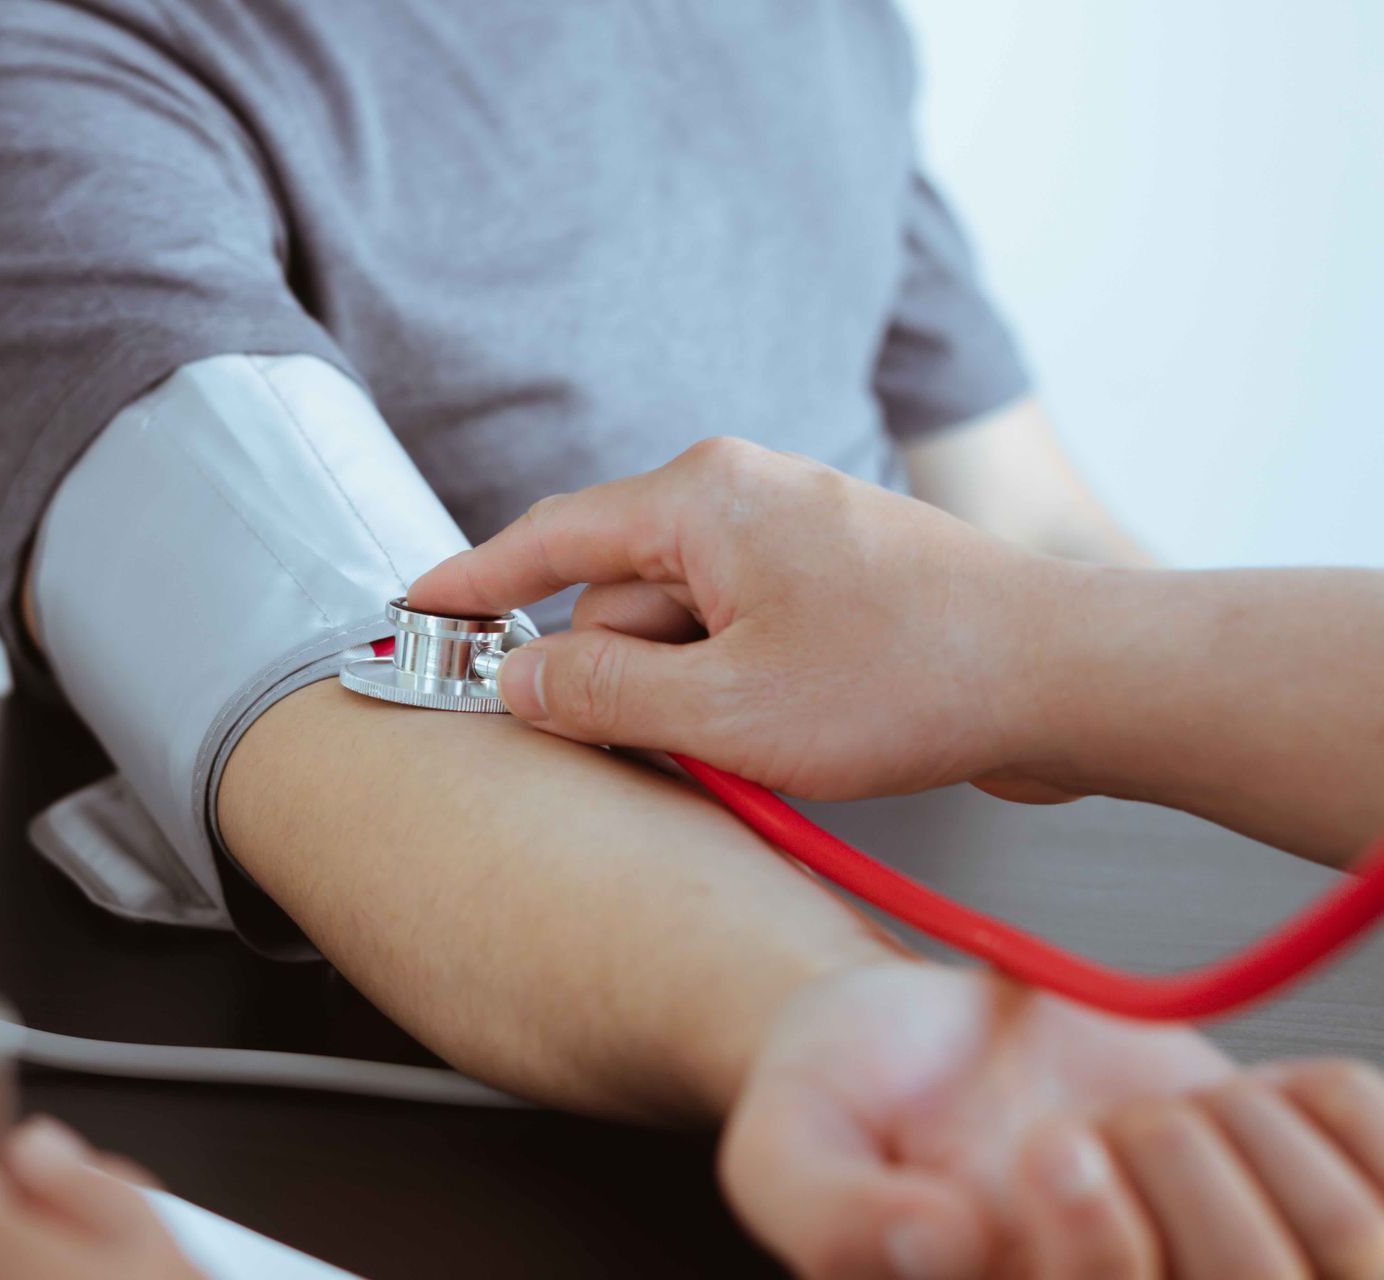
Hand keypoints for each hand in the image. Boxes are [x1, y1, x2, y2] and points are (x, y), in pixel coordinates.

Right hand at [409, 437, 1079, 800]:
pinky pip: (737, 639)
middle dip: (627, 680)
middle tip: (686, 741)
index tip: (409, 613)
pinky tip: (794, 733)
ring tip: (770, 741)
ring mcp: (789, 538)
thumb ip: (597, 692)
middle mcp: (739, 496)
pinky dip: (737, 693)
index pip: (546, 539)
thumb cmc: (909, 678)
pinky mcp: (828, 584)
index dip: (468, 587)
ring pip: (681, 631)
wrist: (1068, 676)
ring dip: (694, 699)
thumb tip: (516, 676)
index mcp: (700, 499)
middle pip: (617, 600)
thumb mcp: (724, 709)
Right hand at [725, 963, 1383, 1277]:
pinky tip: (1232, 1094)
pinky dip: (1324, 1102)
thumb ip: (830, 1213)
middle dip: (1180, 1182)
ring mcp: (1232, 1273)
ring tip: (1155, 1110)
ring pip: (1351, 1249)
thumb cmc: (848, 1096)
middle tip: (1086, 1123)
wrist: (907, 1032)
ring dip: (1250, 1142)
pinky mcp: (1298, 1205)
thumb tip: (937, 1250)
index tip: (1049, 1146)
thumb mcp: (788, 1144)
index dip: (1106, 1254)